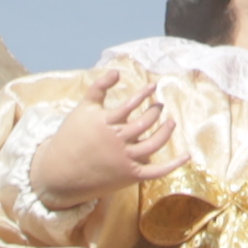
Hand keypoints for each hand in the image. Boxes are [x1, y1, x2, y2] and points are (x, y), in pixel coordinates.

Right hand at [27, 75, 186, 209]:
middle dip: (155, 111)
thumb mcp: (81, 110)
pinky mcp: (129, 176)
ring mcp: (124, 160)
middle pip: (144, 123)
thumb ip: (99, 88)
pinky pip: (156, 171)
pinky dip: (173, 164)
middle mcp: (117, 141)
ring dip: (166, 131)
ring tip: (171, 122)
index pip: (131, 104)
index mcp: (105, 123)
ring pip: (153, 144)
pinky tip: (187, 155)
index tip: (153, 86)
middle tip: (160, 105)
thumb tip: (117, 71)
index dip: (144, 94)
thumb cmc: (71, 137)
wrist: (60, 174)